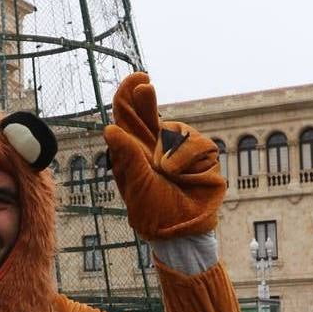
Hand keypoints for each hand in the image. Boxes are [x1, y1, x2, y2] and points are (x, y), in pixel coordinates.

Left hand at [103, 72, 224, 239]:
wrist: (183, 231)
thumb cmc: (154, 212)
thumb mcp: (137, 185)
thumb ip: (128, 156)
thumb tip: (109, 129)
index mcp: (133, 149)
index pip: (127, 116)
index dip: (129, 94)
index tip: (137, 80)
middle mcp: (155, 144)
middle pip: (148, 111)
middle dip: (145, 99)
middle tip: (144, 87)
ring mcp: (179, 147)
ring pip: (176, 129)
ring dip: (170, 150)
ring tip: (167, 173)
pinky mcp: (202, 154)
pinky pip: (196, 143)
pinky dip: (187, 158)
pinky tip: (182, 174)